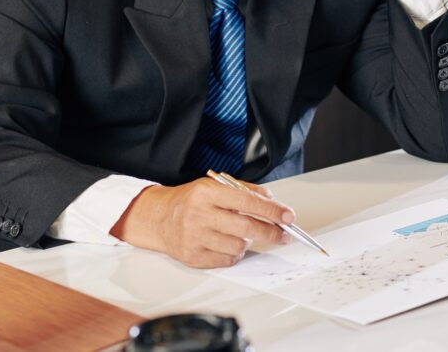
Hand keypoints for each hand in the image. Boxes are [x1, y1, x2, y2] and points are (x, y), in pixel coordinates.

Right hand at [110, 178, 293, 267]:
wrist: (159, 218)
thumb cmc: (192, 201)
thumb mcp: (215, 186)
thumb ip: (245, 191)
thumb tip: (272, 200)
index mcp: (207, 193)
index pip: (247, 202)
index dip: (272, 210)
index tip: (288, 216)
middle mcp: (199, 214)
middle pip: (246, 228)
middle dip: (270, 232)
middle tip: (283, 234)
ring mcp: (194, 237)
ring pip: (238, 246)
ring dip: (248, 242)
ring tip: (241, 234)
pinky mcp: (192, 257)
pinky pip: (227, 260)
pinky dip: (234, 253)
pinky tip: (227, 243)